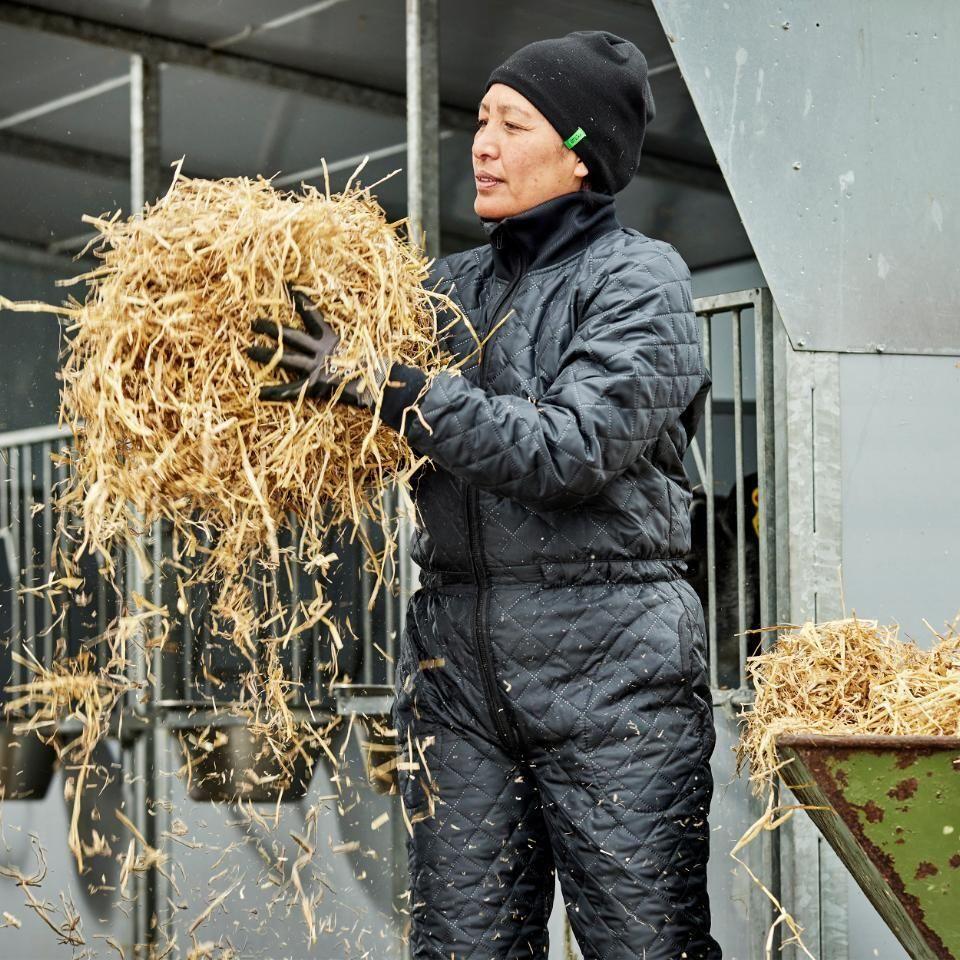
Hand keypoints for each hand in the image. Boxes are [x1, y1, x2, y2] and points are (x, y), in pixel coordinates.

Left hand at [248, 289, 370, 405]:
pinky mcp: (315, 386)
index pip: (314, 315)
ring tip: (248, 351)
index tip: (288, 287)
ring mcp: (317, 368)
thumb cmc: (368, 366)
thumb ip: (340, 342)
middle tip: (253, 323)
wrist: (377, 385)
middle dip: (272, 328)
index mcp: (331, 338)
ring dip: (266, 355)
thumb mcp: (357, 347)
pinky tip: (259, 393)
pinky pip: (292, 390)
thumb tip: (339, 334)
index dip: (302, 302)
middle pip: (292, 335)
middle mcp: (322, 350)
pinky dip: (275, 392)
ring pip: (286, 359)